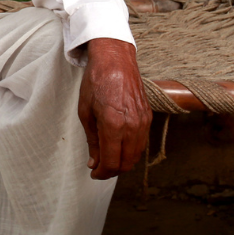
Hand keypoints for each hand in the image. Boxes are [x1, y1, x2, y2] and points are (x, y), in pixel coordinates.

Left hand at [78, 37, 150, 179]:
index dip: (102, 174)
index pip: (112, 162)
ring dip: (122, 162)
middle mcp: (132, 126)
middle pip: (126, 163)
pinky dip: (131, 150)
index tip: (94, 174)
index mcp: (114, 125)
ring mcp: (143, 122)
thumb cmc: (95, 82)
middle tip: (99, 168)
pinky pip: (142, 142)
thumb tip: (94, 163)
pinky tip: (119, 146)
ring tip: (108, 157)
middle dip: (112, 170)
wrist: (115, 60)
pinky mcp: (148, 117)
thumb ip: (92, 141)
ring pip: (136, 155)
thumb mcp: (85, 112)